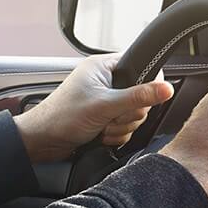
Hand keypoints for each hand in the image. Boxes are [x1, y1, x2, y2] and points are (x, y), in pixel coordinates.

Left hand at [15, 52, 176, 163]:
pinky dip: (115, 135)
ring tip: (101, 127)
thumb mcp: (105, 105)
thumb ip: (138, 96)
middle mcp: (105, 81)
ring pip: (133, 115)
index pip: (141, 66)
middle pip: (140, 97)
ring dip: (120, 127)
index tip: (138, 99)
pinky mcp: (103, 118)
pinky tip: (101, 136)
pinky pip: (124, 128)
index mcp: (104, 67)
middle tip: (111, 117)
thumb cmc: (62, 116)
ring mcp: (105, 101)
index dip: (146, 84)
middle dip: (128, 114)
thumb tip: (166, 88)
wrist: (42, 141)